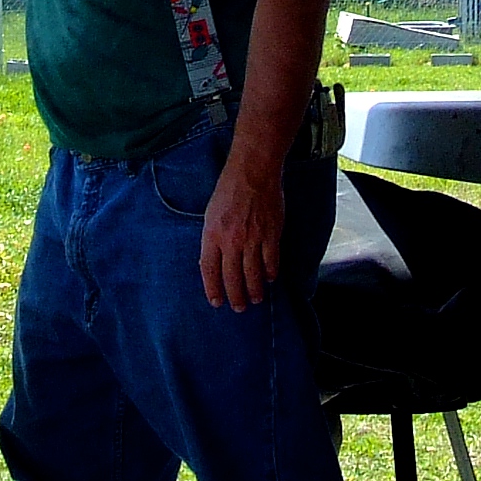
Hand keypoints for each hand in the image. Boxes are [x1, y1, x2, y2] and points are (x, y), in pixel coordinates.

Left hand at [200, 149, 285, 311]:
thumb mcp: (211, 214)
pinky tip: (270, 278)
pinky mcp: (272, 235)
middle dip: (236, 296)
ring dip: (255, 290)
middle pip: (232, 277)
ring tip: (256, 299)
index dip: (213, 289)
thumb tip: (215, 262)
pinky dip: (271, 273)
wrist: (253, 172)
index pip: (209, 270)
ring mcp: (253, 239)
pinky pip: (271, 261)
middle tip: (239, 308)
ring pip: (253, 274)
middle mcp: (231, 240)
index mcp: (212, 234)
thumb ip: (212, 238)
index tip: (216, 302)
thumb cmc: (229, 190)